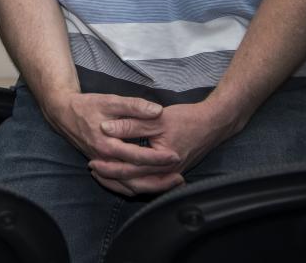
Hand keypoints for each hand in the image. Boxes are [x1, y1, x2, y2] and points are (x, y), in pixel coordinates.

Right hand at [40, 90, 181, 176]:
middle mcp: (104, 160)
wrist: (63, 113)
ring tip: (170, 185)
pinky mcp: (102, 167)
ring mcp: (102, 166)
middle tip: (180, 178)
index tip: (176, 156)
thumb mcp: (110, 101)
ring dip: (150, 188)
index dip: (157, 158)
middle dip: (159, 180)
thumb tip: (157, 110)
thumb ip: (134, 106)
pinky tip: (149, 187)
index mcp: (107, 144)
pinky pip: (118, 186)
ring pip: (127, 187)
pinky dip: (134, 189)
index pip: (137, 157)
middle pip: (134, 179)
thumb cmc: (87, 106)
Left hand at [87, 100, 240, 194]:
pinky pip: (151, 183)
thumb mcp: (156, 118)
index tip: (92, 161)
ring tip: (103, 174)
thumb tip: (105, 128)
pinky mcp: (173, 172)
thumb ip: (130, 124)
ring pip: (143, 187)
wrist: (213, 123)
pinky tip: (124, 175)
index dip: (109, 166)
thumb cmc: (186, 119)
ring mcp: (172, 175)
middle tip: (93, 170)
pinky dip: (136, 181)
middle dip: (112, 179)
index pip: (130, 169)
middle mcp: (168, 173)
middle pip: (134, 183)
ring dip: (122, 182)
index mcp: (162, 160)